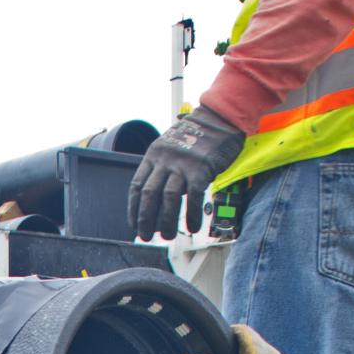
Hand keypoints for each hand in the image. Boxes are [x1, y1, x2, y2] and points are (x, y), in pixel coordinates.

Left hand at [127, 106, 245, 240]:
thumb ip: (164, 170)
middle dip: (146, 219)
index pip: (137, 186)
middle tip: (146, 236)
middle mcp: (164, 159)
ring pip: (169, 198)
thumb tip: (161, 202)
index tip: (134, 224)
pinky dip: (192, 215)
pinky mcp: (201, 168)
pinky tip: (193, 227)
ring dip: (167, 221)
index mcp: (153, 155)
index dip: (133, 208)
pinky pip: (194, 196)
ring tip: (169, 236)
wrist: (220, 117)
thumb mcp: (172, 148)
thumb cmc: (197, 137)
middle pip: (149, 194)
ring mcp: (182, 164)